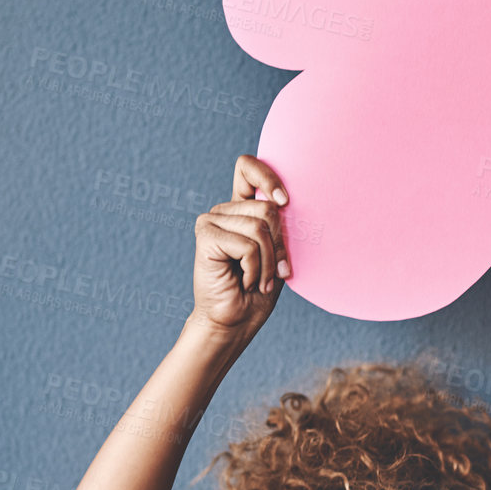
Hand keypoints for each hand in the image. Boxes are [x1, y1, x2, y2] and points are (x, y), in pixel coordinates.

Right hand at [187, 154, 291, 343]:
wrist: (235, 321)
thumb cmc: (259, 290)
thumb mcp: (278, 253)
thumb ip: (279, 227)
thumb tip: (284, 204)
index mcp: (242, 208)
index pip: (247, 168)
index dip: (268, 177)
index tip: (285, 202)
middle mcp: (225, 210)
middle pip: (267, 207)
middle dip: (279, 245)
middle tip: (273, 272)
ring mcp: (212, 220)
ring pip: (259, 227)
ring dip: (268, 262)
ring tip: (257, 279)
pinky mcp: (206, 235)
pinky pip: (247, 245)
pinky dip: (255, 268)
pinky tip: (243, 280)